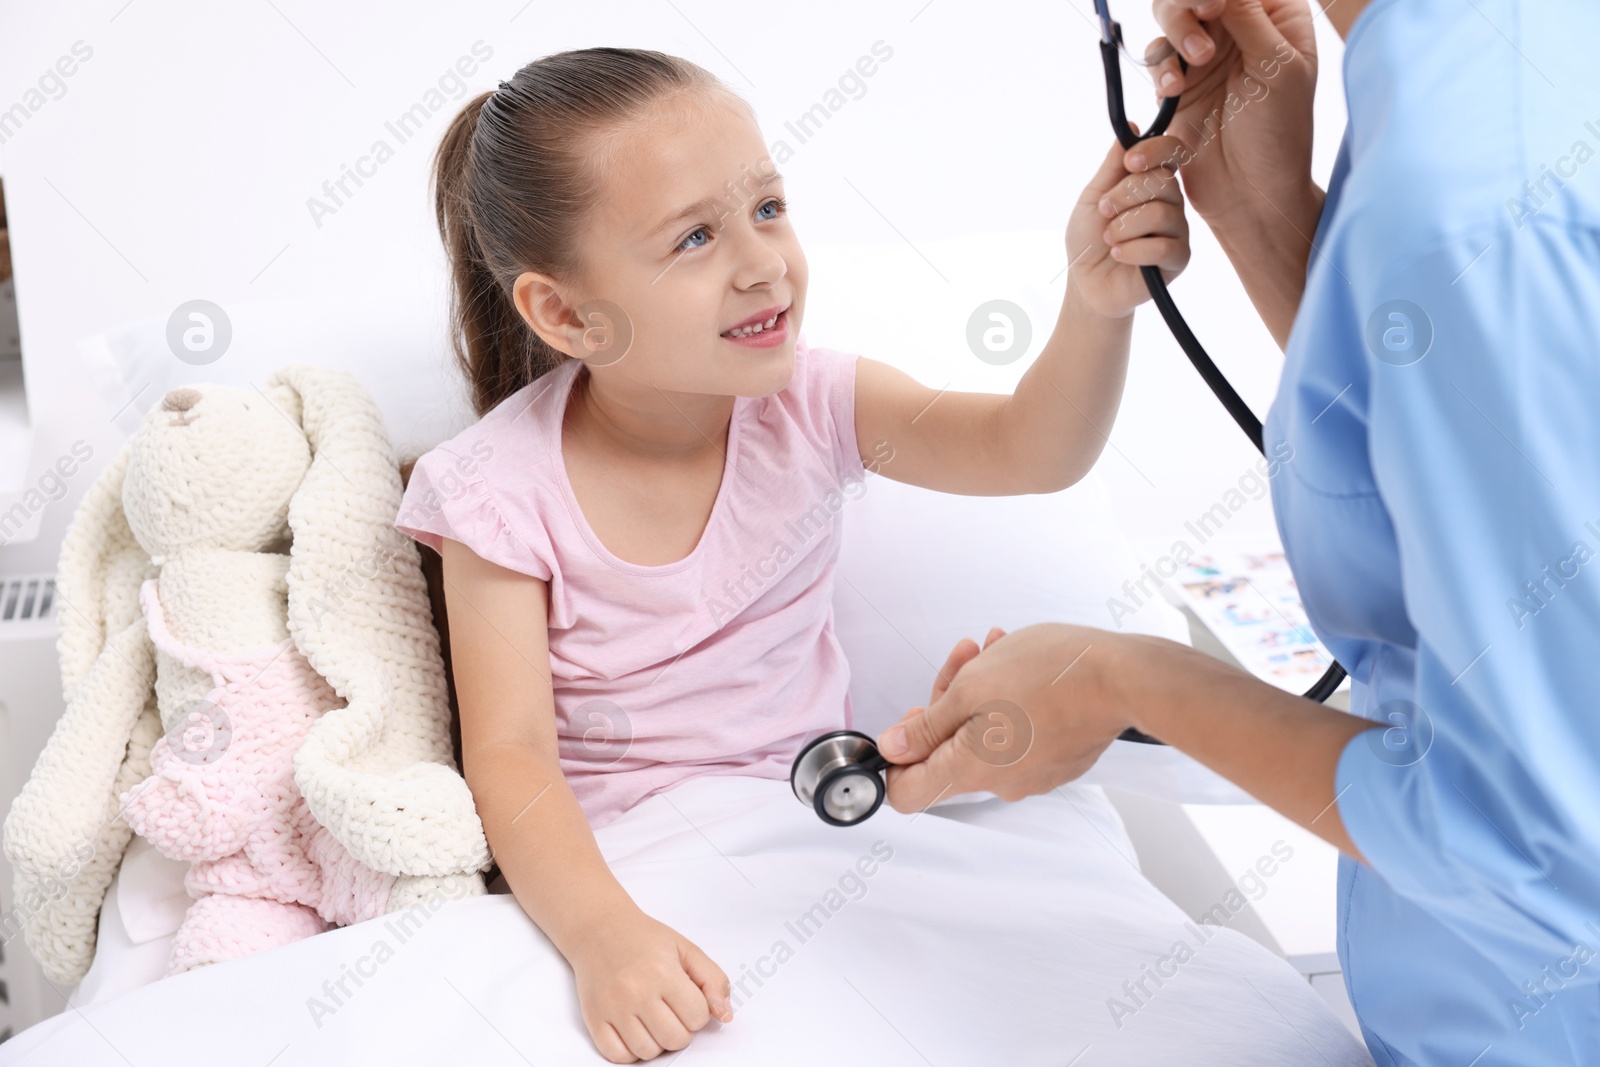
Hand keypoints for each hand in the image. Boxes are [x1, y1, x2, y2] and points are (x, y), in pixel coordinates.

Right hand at [570, 908, 732, 1061]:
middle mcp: (636, 991)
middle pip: (675, 1039)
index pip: (697, 1017)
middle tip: (672, 1011)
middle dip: (682, 1030)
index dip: (699, 1012)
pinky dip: (630, 1051)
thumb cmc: (644, 939)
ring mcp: (613, 1007)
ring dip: (657, 1042)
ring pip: (648, 1052)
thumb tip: (725, 1015)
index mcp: (663, 971)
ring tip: (654, 1020)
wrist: (599, 929)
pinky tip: (635, 1030)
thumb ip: (713, 980)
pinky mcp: (594, 1018)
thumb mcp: (686, 949)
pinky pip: (618, 1056)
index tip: (688, 999)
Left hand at [876, 623, 1133, 810]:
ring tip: (996, 647)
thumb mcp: (971, 687)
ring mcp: (1033, 775)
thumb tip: (891, 749)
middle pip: (948, 754)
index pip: (908, 794)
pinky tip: (1021, 664)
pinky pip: (1018, 737)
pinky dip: (1011, 704)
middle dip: (947, 702)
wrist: (1124, 678)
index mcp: (971, 771)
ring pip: (985, 737)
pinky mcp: (1058, 761)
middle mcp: (1000, 784)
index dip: (896, 759)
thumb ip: (927, 725)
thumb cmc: (1050, 674)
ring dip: (981, 692)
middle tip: (963, 658)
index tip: (913, 720)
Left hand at [1067, 138, 1190, 319]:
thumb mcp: (1093, 196)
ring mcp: (1178, 230)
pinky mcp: (1179, 259)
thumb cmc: (1089, 239)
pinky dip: (1132, 251)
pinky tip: (1119, 256)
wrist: (1087, 283)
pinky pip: (1162, 246)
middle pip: (1163, 181)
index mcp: (1154, 182)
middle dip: (1124, 196)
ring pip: (1160, 213)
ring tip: (1110, 240)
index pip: (1171, 152)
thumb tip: (1131, 126)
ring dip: (1123, 227)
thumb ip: (1112, 165)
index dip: (1155, 151)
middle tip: (1105, 212)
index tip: (1130, 162)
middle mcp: (1172, 202)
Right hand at [1128, 0, 1319, 231]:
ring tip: (1186, 73)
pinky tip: (1171, 92)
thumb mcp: (1276, 68)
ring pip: (1171, 18)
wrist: (1250, 193)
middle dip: (1188, 7)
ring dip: (1173, 36)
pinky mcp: (1181, 84)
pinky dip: (1159, 68)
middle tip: (1201, 26)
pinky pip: (1158, 59)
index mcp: (1277, 16)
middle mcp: (1239, 28)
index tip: (1214, 5)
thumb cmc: (1279, 134)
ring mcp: (1207, 56)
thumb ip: (1248, 17)